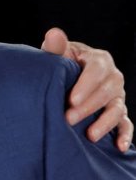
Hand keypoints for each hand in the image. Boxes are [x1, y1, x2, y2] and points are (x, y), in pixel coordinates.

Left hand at [41, 27, 131, 151]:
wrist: (63, 80)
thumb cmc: (59, 66)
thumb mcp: (57, 56)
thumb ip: (55, 48)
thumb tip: (53, 33)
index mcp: (98, 59)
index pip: (97, 70)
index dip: (86, 85)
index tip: (71, 99)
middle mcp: (112, 77)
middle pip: (106, 91)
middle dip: (88, 107)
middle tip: (68, 118)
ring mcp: (117, 96)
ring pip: (117, 108)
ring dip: (105, 122)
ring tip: (89, 135)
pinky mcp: (118, 113)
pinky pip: (126, 124)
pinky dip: (125, 135)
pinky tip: (119, 147)